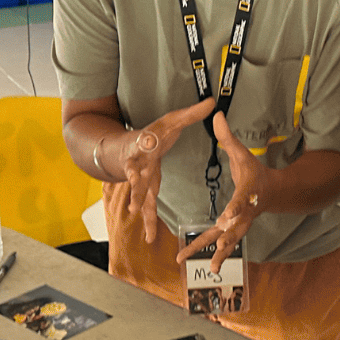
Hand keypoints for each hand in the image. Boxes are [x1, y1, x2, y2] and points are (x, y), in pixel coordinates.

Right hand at [121, 98, 215, 244]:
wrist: (127, 147)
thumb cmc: (152, 134)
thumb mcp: (171, 121)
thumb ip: (192, 114)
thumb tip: (212, 102)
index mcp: (147, 142)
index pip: (146, 139)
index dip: (146, 139)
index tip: (147, 139)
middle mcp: (140, 161)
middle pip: (136, 168)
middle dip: (135, 175)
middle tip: (133, 180)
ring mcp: (139, 178)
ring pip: (138, 191)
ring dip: (137, 200)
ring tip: (134, 210)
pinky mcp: (144, 189)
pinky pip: (147, 207)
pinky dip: (148, 221)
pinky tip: (150, 238)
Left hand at [173, 112, 265, 271]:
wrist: (273, 192)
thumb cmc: (255, 172)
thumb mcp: (242, 153)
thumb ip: (227, 137)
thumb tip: (216, 114)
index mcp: (246, 194)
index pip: (240, 202)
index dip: (234, 210)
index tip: (225, 218)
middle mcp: (244, 214)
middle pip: (234, 228)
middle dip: (223, 238)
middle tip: (216, 246)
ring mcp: (240, 225)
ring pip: (229, 241)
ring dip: (218, 254)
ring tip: (207, 267)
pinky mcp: (235, 230)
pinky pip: (224, 244)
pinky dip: (216, 255)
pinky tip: (207, 267)